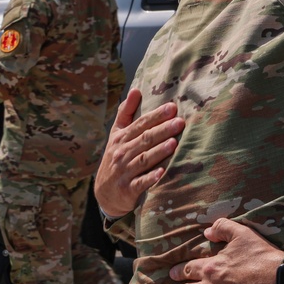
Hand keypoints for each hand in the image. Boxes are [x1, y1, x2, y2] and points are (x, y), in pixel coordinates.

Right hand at [93, 88, 183, 217]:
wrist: (104, 193)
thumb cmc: (116, 157)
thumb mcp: (117, 134)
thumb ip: (126, 113)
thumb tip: (136, 90)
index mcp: (121, 138)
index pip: (140, 125)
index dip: (156, 116)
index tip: (172, 108)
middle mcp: (122, 153)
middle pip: (144, 140)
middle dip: (162, 130)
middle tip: (179, 122)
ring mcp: (124, 171)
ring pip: (143, 159)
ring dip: (158, 152)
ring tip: (173, 144)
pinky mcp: (128, 189)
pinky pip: (140, 183)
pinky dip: (150, 178)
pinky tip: (162, 173)